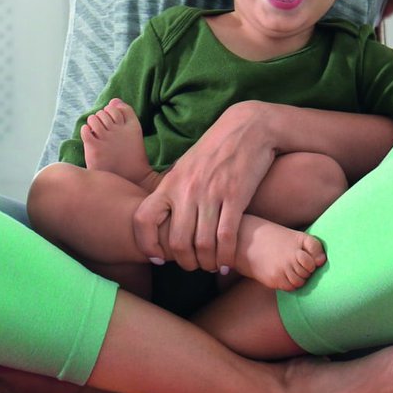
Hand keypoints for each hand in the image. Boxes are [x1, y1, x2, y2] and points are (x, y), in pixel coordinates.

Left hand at [130, 101, 273, 273]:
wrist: (248, 127)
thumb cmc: (216, 150)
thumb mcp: (186, 166)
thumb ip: (174, 190)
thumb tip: (163, 217)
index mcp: (170, 182)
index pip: (144, 219)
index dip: (147, 244)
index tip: (159, 257)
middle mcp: (186, 189)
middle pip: (176, 241)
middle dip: (185, 262)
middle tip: (193, 265)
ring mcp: (211, 193)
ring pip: (202, 244)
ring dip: (207, 262)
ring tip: (212, 265)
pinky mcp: (235, 195)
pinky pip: (226, 236)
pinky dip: (226, 255)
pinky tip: (228, 261)